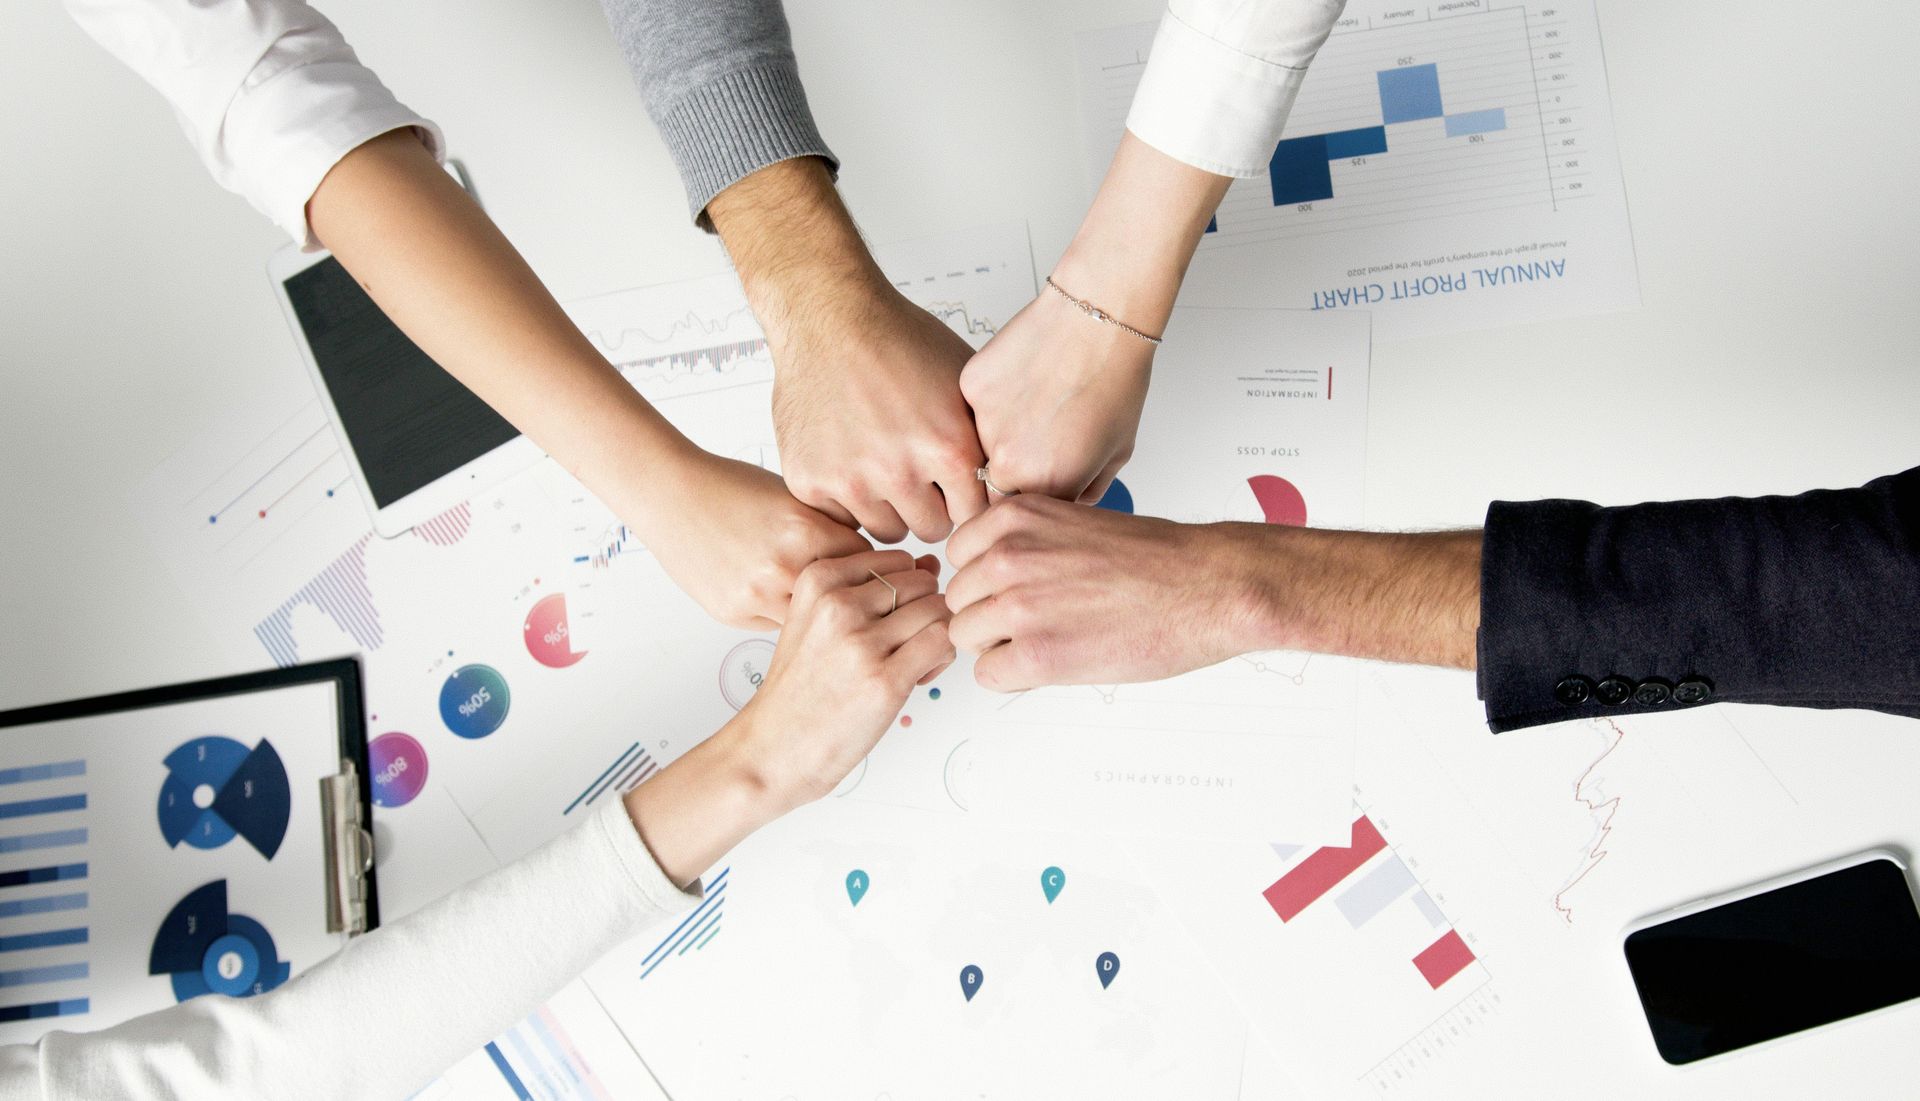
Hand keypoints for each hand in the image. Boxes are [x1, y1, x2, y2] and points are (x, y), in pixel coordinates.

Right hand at [644, 452, 871, 629]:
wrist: (670, 494)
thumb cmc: (729, 486)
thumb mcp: (793, 495)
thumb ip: (831, 526)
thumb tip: (865, 555)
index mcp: (806, 529)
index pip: (867, 561)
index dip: (870, 563)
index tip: (871, 566)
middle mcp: (783, 566)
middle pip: (844, 595)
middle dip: (849, 592)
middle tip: (849, 588)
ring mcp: (757, 595)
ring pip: (812, 619)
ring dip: (816, 610)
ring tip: (813, 594)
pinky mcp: (734, 613)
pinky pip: (778, 625)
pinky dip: (782, 613)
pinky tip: (774, 593)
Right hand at [706, 157, 987, 543]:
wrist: (829, 317)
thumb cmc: (897, 340)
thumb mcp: (965, 384)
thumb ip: (985, 439)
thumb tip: (1014, 478)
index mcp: (949, 448)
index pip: (975, 515)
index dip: (966, 499)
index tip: (957, 487)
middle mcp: (901, 470)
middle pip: (932, 529)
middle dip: (930, 507)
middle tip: (919, 475)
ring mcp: (852, 480)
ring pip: (886, 530)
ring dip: (890, 507)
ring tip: (885, 465)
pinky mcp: (810, 481)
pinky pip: (841, 518)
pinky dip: (847, 498)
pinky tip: (850, 459)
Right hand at [731, 549, 955, 802]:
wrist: (775, 747)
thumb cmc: (801, 688)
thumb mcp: (818, 620)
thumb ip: (871, 589)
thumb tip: (930, 564)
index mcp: (817, 579)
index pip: (898, 559)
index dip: (907, 589)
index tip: (891, 619)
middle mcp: (838, 604)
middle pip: (922, 583)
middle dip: (925, 611)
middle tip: (906, 645)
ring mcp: (861, 642)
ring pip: (937, 610)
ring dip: (936, 635)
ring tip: (912, 662)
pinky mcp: (885, 679)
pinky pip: (943, 642)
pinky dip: (941, 657)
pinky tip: (917, 676)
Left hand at [945, 495, 1255, 689]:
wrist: (1206, 587)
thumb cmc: (1156, 559)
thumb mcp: (1072, 522)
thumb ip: (1022, 542)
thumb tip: (988, 572)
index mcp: (1014, 517)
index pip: (958, 558)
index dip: (986, 580)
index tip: (1014, 590)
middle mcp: (1007, 556)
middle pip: (958, 600)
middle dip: (990, 615)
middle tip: (1040, 621)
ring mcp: (1017, 606)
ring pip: (965, 638)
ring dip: (1000, 646)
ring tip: (1051, 639)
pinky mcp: (1036, 654)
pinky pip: (988, 675)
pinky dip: (1016, 676)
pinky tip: (1055, 662)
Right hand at [959, 287, 1152, 502]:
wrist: (1097, 319)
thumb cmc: (1115, 379)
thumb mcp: (1116, 454)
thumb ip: (1084, 491)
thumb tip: (1064, 504)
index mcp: (1045, 487)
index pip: (1021, 513)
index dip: (1034, 493)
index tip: (1044, 474)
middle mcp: (1007, 463)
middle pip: (995, 484)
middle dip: (1014, 467)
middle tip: (1041, 434)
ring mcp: (983, 425)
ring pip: (980, 444)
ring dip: (1001, 432)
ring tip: (1036, 400)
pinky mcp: (970, 388)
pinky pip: (974, 407)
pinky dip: (994, 398)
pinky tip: (1024, 377)